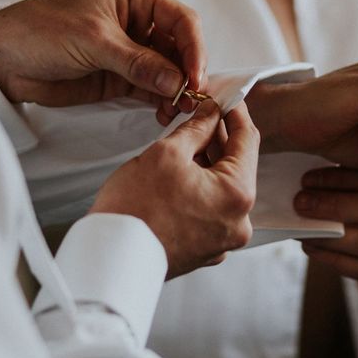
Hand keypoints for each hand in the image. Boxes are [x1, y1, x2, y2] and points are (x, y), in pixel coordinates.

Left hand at [0, 0, 205, 108]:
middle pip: (179, 47)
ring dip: (176, 90)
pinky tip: (164, 112)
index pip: (181, 21)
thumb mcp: (94, 41)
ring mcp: (131, 50)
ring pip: (169, 70)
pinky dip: (161, 101)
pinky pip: (151, 88)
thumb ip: (139, 62)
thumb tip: (178, 83)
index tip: (195, 77)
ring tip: (176, 110)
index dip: (194, 48)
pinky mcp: (120, 77)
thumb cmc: (42, 30)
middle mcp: (138, 21)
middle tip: (190, 98)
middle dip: (187, 72)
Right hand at [89, 100, 259, 278]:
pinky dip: (202, 188)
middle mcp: (238, 222)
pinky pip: (212, 209)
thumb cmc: (135, 208)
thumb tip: (212, 113)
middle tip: (204, 112)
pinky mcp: (206, 250)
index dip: (236, 112)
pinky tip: (183, 172)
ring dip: (209, 162)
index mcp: (237, 195)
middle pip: (237, 165)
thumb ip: (198, 128)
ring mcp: (223, 240)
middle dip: (220, 137)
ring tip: (188, 139)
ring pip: (223, 187)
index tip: (228, 97)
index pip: (248, 139)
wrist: (109, 260)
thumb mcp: (167, 152)